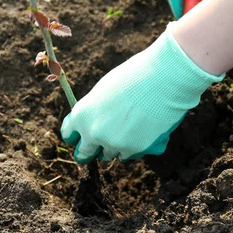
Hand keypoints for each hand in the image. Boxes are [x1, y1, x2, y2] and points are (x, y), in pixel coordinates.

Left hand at [61, 23, 223, 163]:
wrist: (163, 79)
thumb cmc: (134, 77)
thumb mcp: (104, 91)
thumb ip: (96, 111)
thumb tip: (95, 125)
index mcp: (81, 115)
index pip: (69, 135)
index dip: (76, 136)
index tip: (80, 137)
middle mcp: (94, 133)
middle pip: (85, 154)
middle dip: (91, 151)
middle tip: (98, 149)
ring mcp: (114, 144)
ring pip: (111, 155)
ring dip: (117, 147)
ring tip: (131, 128)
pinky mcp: (135, 150)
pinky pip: (131, 155)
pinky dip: (136, 147)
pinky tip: (145, 130)